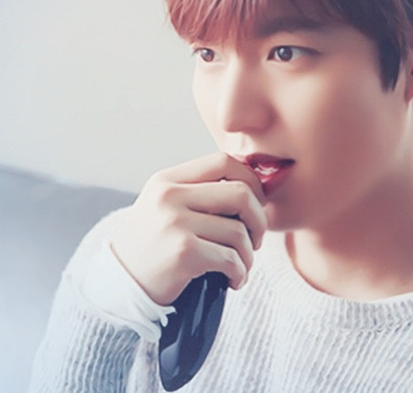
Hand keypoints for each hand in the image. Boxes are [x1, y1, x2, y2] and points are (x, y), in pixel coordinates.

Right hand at [110, 153, 266, 304]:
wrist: (119, 285)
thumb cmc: (153, 246)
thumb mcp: (167, 207)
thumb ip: (201, 192)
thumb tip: (255, 188)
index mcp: (168, 179)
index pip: (223, 162)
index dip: (250, 180)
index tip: (256, 204)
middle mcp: (169, 196)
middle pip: (240, 194)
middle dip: (259, 219)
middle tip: (255, 239)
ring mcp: (174, 223)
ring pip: (239, 232)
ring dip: (249, 254)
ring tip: (241, 265)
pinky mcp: (182, 253)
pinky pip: (230, 259)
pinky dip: (240, 272)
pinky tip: (234, 280)